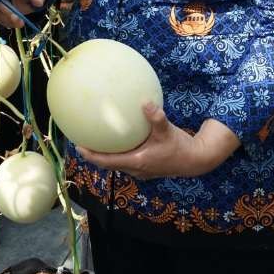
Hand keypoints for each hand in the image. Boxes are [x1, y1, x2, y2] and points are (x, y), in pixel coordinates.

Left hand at [77, 104, 234, 180]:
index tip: (78, 146)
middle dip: (94, 154)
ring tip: (96, 140)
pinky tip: (120, 139)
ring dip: (106, 155)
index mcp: (136, 162)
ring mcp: (141, 171)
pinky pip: (127, 160)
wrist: (195, 160)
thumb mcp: (167, 130)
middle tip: (81, 141)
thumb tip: (145, 102)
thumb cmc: (180, 146)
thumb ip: (156, 117)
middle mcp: (135, 169)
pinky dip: (119, 152)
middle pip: (108, 164)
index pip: (107, 161)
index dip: (91, 155)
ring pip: (117, 163)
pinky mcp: (146, 167)